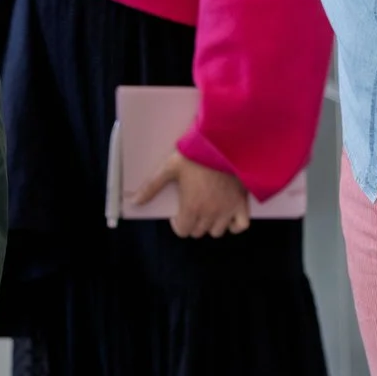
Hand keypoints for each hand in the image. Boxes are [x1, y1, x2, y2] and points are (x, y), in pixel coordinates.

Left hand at [131, 152, 253, 238]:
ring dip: (210, 225)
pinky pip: (241, 226)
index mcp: (191, 207)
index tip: (178, 212)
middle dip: (192, 223)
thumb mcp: (170, 166)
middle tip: (192, 208)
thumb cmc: (197, 153)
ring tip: (208, 211)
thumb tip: (135, 201)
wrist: (225, 143)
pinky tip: (228, 217)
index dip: (178, 223)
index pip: (182, 231)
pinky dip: (234, 225)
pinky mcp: (241, 204)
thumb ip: (152, 186)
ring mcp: (227, 210)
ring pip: (216, 232)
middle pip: (198, 232)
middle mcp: (210, 213)